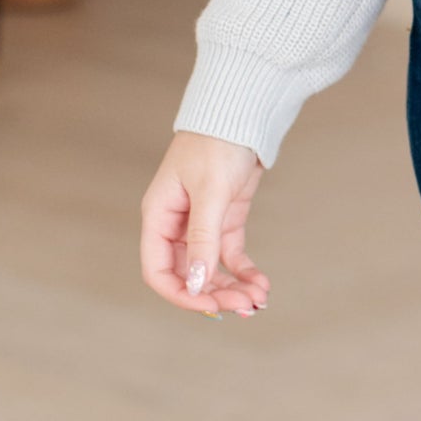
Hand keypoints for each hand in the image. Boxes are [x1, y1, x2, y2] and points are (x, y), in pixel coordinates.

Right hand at [140, 130, 268, 317]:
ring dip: (232, 288)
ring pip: (210, 269)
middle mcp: (176, 225)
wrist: (242, 114)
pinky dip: (244, 272)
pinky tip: (261, 283)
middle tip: (246, 306)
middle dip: (215, 294)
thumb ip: (203, 238)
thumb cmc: (216, 144)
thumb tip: (196, 284)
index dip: (181, 295)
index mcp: (159, 217)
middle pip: (188, 275)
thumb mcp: (210, 192)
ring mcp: (201, 224)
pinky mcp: (226, 219)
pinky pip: (230, 255)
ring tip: (259, 300)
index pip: (158, 271)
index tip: (211, 307)